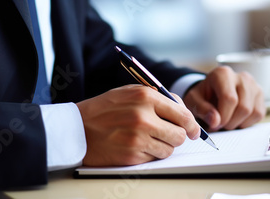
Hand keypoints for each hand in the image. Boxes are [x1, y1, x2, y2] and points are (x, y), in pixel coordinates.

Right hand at [77, 85, 199, 165]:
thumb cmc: (104, 109)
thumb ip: (157, 98)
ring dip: (164, 146)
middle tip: (171, 136)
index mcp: (145, 97)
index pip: (183, 113)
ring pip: (170, 149)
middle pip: (180, 134)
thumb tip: (183, 110)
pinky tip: (137, 146)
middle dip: (178, 136)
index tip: (194, 130)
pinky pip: (155, 158)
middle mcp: (143, 117)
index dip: (192, 124)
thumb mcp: (129, 93)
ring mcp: (138, 138)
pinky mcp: (132, 155)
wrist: (76, 128)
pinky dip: (150, 154)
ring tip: (149, 139)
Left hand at [183, 66, 265, 130]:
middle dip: (230, 122)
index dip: (223, 117)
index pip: (229, 98)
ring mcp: (253, 85)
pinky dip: (247, 122)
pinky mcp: (260, 95)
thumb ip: (202, 110)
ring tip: (226, 121)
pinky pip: (259, 114)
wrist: (211, 93)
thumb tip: (215, 121)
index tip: (214, 125)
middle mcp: (241, 76)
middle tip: (219, 125)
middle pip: (243, 107)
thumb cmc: (202, 96)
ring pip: (252, 112)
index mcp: (223, 74)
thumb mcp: (194, 101)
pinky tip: (236, 119)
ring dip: (238, 123)